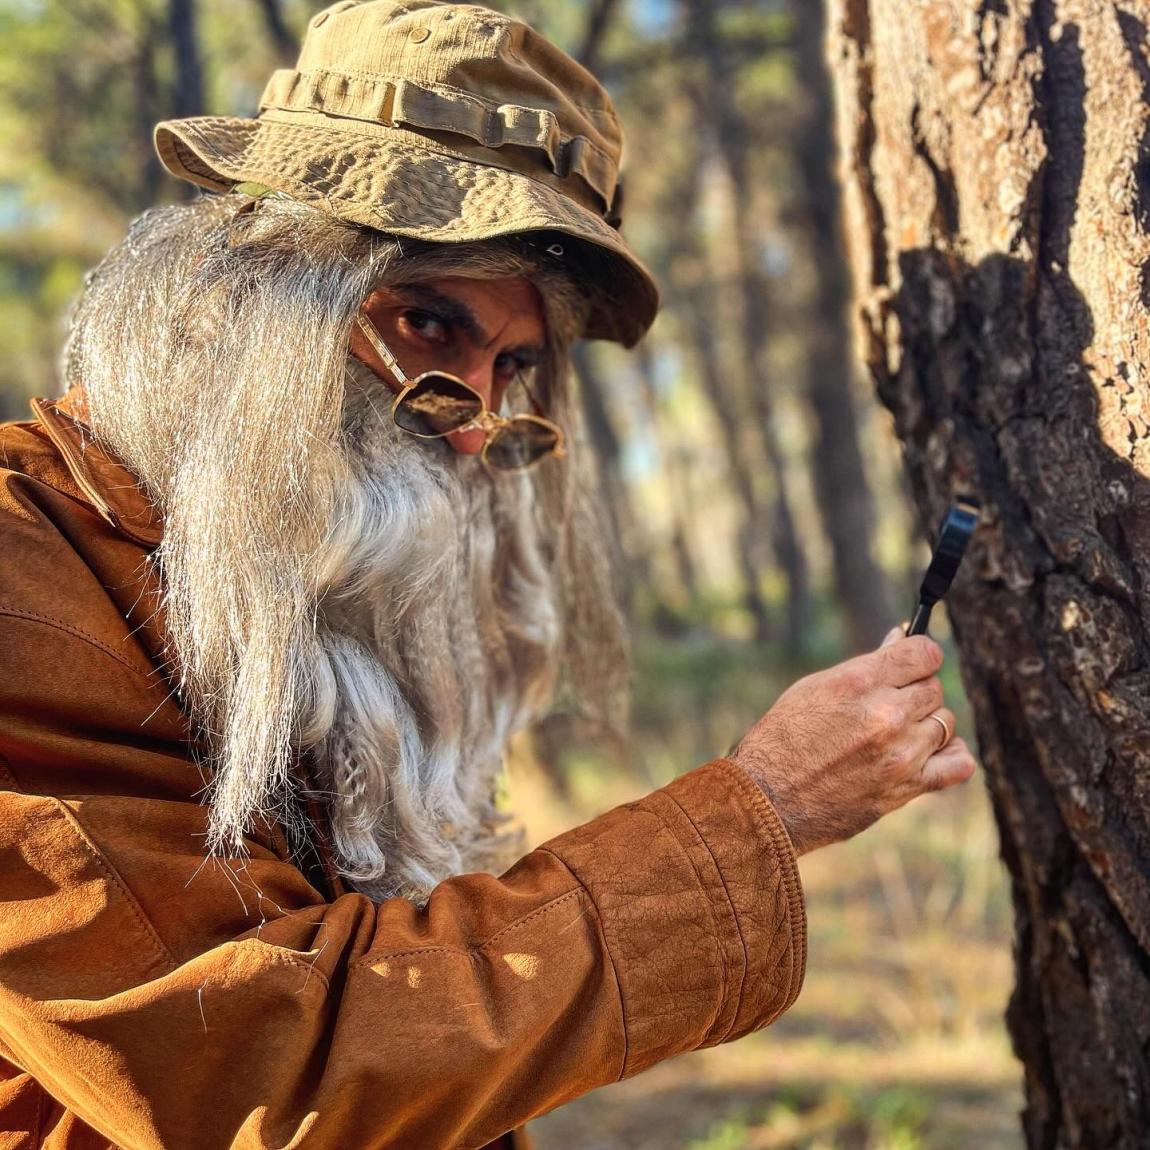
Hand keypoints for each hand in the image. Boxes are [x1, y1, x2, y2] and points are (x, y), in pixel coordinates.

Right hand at [730, 628, 976, 853]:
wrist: (769, 799)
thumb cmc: (784, 738)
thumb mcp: (815, 688)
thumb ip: (865, 666)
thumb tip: (899, 638)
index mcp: (859, 682)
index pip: (925, 653)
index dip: (918, 655)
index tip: (909, 663)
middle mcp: (886, 715)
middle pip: (934, 687)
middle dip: (914, 691)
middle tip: (886, 704)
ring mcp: (901, 753)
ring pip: (945, 722)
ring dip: (924, 724)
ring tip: (893, 734)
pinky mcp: (907, 787)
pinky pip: (959, 764)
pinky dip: (951, 755)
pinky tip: (929, 753)